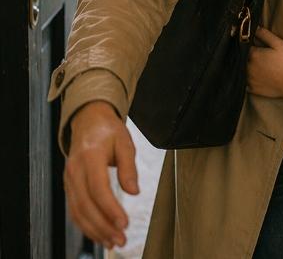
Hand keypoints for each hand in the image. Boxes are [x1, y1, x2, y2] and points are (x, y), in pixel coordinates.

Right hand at [64, 100, 138, 249]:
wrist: (88, 121)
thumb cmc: (107, 130)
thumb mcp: (125, 142)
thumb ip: (128, 167)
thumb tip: (133, 191)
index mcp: (90, 156)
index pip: (98, 189)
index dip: (110, 209)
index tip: (123, 222)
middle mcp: (75, 170)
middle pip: (86, 205)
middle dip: (103, 226)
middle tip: (120, 239)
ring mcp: (69, 180)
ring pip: (78, 211)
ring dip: (94, 230)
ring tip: (112, 242)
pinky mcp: (70, 187)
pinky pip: (75, 210)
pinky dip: (86, 225)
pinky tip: (99, 234)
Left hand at [248, 27, 282, 102]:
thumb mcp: (279, 44)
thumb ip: (265, 35)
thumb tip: (255, 28)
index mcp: (254, 55)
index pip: (247, 47)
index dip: (251, 46)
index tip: (257, 47)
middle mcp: (248, 67)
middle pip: (243, 59)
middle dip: (248, 57)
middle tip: (260, 58)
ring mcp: (249, 79)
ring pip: (242, 71)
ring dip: (246, 68)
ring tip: (259, 67)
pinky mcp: (252, 88)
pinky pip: (244, 83)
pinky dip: (246, 80)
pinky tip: (254, 78)